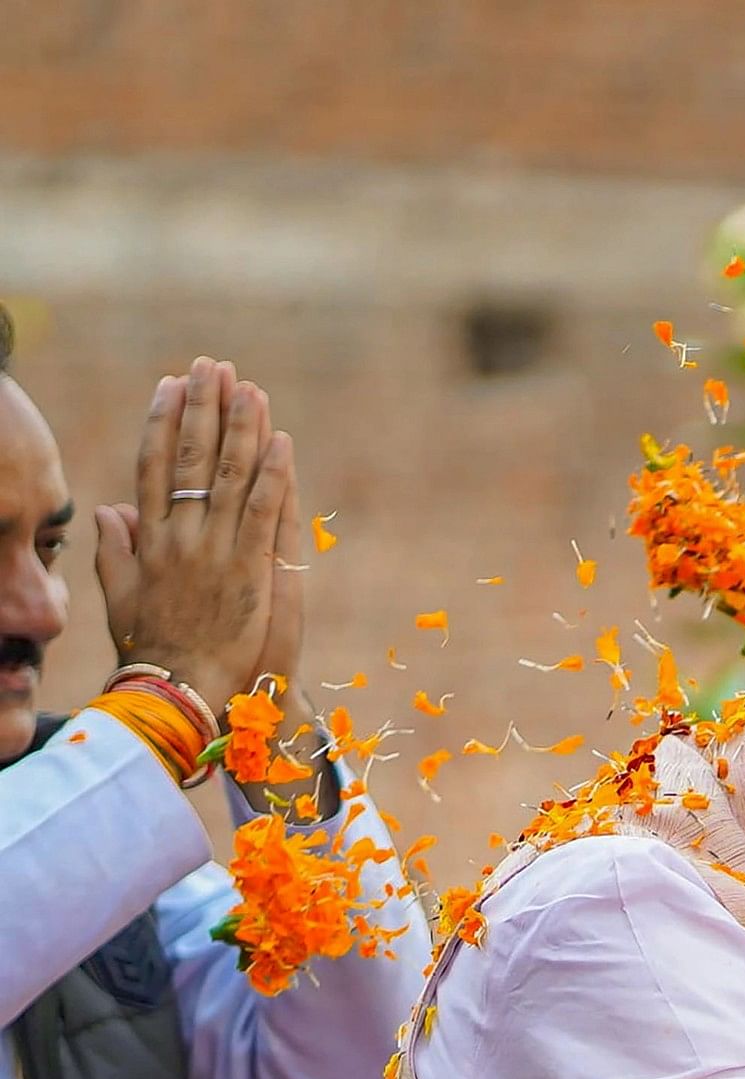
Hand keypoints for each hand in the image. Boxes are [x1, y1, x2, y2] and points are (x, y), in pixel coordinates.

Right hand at [94, 360, 302, 710]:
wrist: (179, 689)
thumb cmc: (151, 648)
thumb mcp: (121, 594)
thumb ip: (116, 550)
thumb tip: (107, 510)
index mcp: (149, 539)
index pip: (151, 465)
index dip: (161, 421)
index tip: (169, 385)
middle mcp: (179, 536)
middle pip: (189, 458)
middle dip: (202, 408)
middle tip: (212, 367)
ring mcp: (214, 551)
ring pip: (228, 476)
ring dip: (241, 428)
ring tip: (250, 387)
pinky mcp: (249, 571)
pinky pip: (262, 513)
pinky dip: (273, 476)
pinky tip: (282, 441)